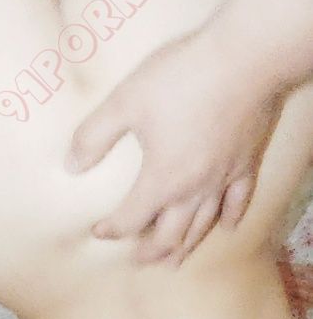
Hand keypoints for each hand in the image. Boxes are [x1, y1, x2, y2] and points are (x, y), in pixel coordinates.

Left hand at [67, 27, 281, 263]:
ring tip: (173, 260)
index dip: (111, 229)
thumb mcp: (125, 102)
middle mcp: (193, 189)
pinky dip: (230, 218)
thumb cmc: (181, 78)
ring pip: (202, 225)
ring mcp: (224, 179)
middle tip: (136, 260)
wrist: (244, 58)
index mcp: (161, 179)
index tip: (98, 231)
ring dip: (185, 246)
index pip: (131, 218)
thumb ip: (94, 136)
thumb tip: (71, 165)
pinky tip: (227, 228)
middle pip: (170, 235)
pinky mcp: (246, 162)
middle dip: (149, 250)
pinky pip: (239, 201)